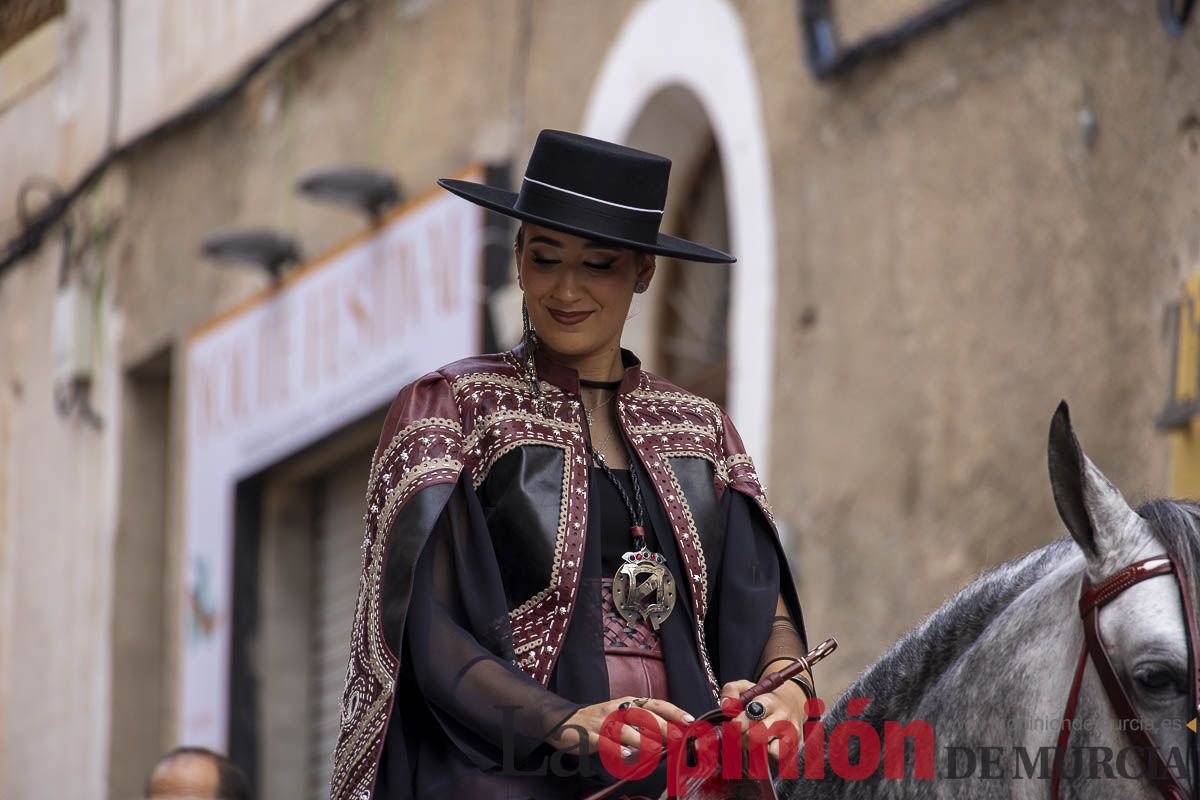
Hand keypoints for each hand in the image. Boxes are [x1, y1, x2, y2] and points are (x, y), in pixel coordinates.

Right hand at [545, 696, 694, 757]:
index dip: (672, 711)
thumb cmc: (599, 721)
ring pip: (624, 729)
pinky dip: (616, 749)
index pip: (654, 703)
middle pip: (642, 715)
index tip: (689, 720)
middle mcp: (617, 710)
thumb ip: (643, 723)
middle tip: (675, 737)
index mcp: (627, 704)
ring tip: (655, 748)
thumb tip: (671, 733)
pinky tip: (626, 755)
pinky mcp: (589, 735)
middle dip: (660, 726)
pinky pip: (604, 742)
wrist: (563, 721)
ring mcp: (602, 723)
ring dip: (641, 739)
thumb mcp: (622, 716)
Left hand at [719, 679, 807, 763]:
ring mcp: (791, 733)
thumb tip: (726, 707)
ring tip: (751, 744)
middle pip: (757, 736)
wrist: (792, 702)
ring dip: (756, 751)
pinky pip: (780, 759)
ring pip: (772, 751)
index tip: (732, 726)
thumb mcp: (746, 687)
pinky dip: (769, 758)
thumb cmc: (764, 698)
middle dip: (743, 739)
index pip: (751, 715)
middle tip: (739, 737)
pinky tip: (762, 751)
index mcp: (769, 702)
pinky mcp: (795, 746)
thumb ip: (731, 691)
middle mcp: (782, 718)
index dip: (738, 724)